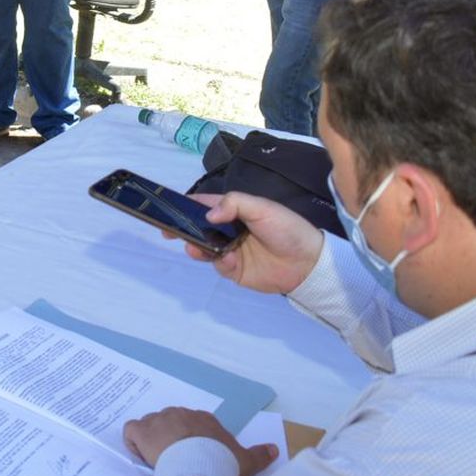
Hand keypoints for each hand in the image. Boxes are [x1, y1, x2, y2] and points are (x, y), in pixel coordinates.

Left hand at [124, 408, 278, 475]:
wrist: (201, 465)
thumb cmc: (222, 461)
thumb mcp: (246, 460)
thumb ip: (259, 454)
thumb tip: (275, 449)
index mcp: (204, 419)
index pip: (192, 424)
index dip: (189, 440)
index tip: (190, 455)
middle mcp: (181, 414)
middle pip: (170, 422)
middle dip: (170, 438)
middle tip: (174, 460)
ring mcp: (160, 420)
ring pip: (150, 425)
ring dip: (151, 440)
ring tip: (158, 460)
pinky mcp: (142, 431)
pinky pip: (132, 430)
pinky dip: (133, 442)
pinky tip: (140, 456)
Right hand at [175, 192, 322, 294]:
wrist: (307, 262)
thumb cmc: (286, 228)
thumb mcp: (262, 208)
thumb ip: (234, 204)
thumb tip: (208, 214)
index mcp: (235, 210)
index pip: (206, 205)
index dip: (188, 205)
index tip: (169, 208)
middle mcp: (229, 230)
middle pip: (200, 228)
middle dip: (184, 229)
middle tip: (168, 232)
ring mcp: (231, 250)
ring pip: (204, 248)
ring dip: (197, 247)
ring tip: (194, 248)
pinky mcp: (235, 270)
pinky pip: (219, 265)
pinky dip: (219, 262)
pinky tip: (229, 259)